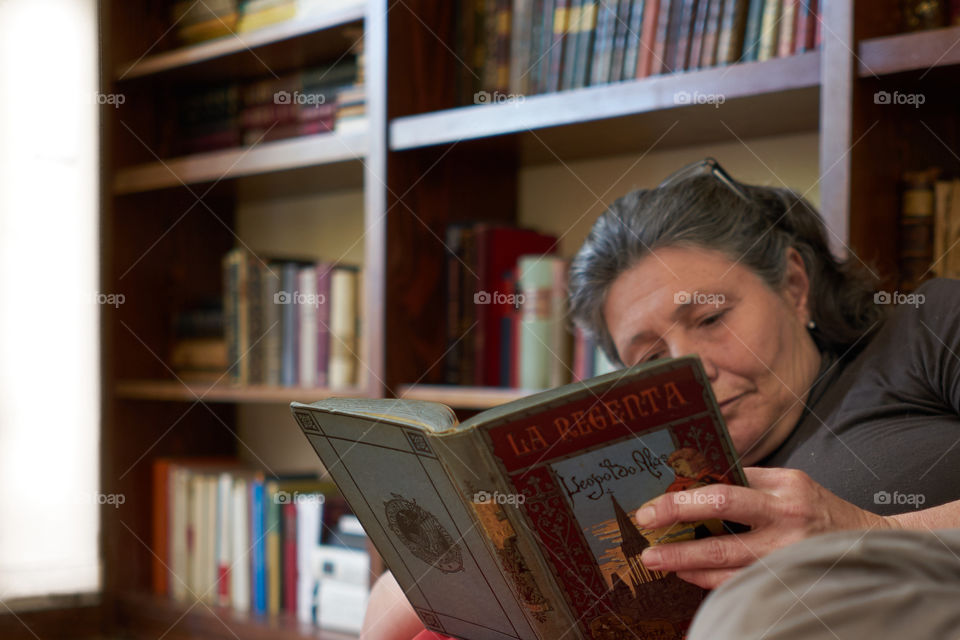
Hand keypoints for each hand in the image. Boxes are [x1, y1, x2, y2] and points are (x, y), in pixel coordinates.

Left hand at [633, 467, 896, 589]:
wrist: (872, 543)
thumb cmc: (819, 509)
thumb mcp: (789, 482)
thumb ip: (748, 480)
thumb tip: (695, 477)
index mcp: (783, 488)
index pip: (724, 490)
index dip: (683, 500)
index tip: (652, 505)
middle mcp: (787, 521)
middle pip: (723, 526)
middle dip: (678, 532)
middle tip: (647, 536)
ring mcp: (789, 555)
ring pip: (730, 565)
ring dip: (688, 563)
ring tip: (658, 560)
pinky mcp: (790, 580)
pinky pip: (742, 582)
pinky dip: (711, 579)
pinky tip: (688, 573)